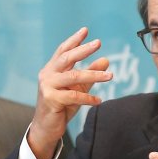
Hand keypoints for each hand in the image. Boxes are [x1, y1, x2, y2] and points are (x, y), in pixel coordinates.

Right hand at [27, 28, 111, 158]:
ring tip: (110, 76)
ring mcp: (47, 86)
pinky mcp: (51, 99)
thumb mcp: (78, 88)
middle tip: (98, 42)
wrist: (46, 128)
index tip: (86, 30)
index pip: (63, 50)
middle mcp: (47, 74)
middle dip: (83, 49)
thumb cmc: (61, 106)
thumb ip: (90, 75)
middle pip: (66, 58)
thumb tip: (106, 60)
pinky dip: (88, 98)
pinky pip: (73, 96)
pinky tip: (99, 101)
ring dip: (93, 75)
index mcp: (52, 69)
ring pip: (73, 76)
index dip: (74, 40)